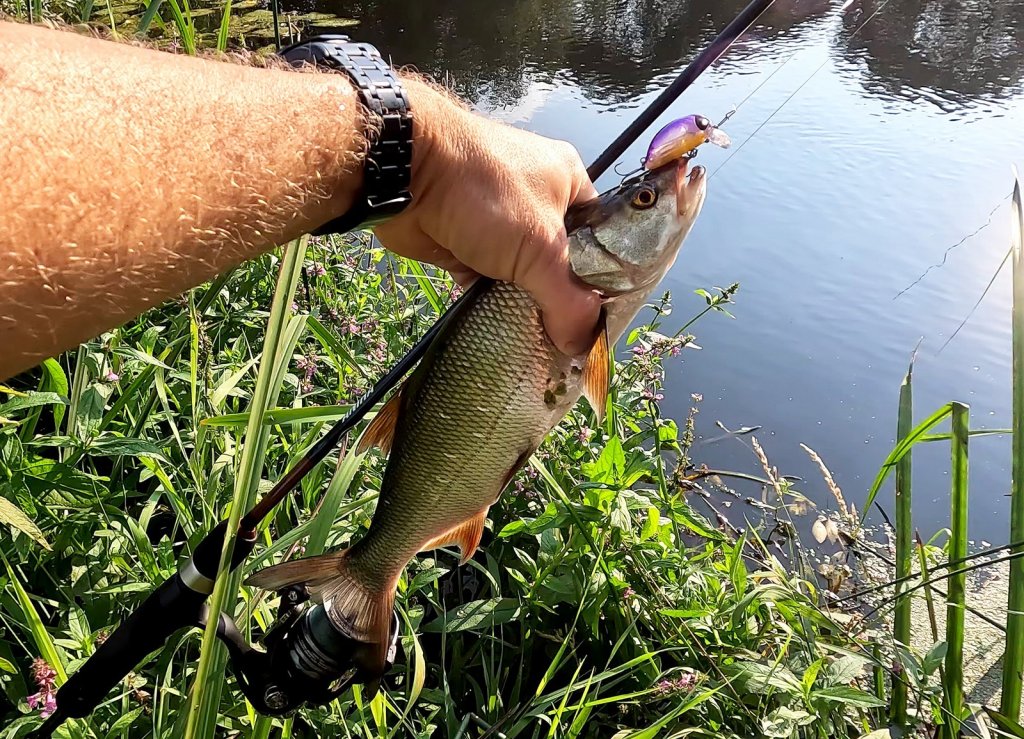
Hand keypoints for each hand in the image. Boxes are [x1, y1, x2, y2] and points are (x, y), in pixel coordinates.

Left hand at [373, 78, 601, 355]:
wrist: (406, 174)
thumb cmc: (487, 194)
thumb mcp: (542, 248)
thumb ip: (569, 301)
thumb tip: (581, 346)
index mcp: (569, 182)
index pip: (602, 238)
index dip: (605, 281)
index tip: (604, 322)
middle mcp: (538, 200)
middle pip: (562, 263)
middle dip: (564, 301)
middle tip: (572, 342)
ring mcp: (499, 223)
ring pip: (523, 276)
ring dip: (527, 306)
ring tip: (542, 347)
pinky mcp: (465, 244)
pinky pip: (488, 283)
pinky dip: (493, 306)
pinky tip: (506, 334)